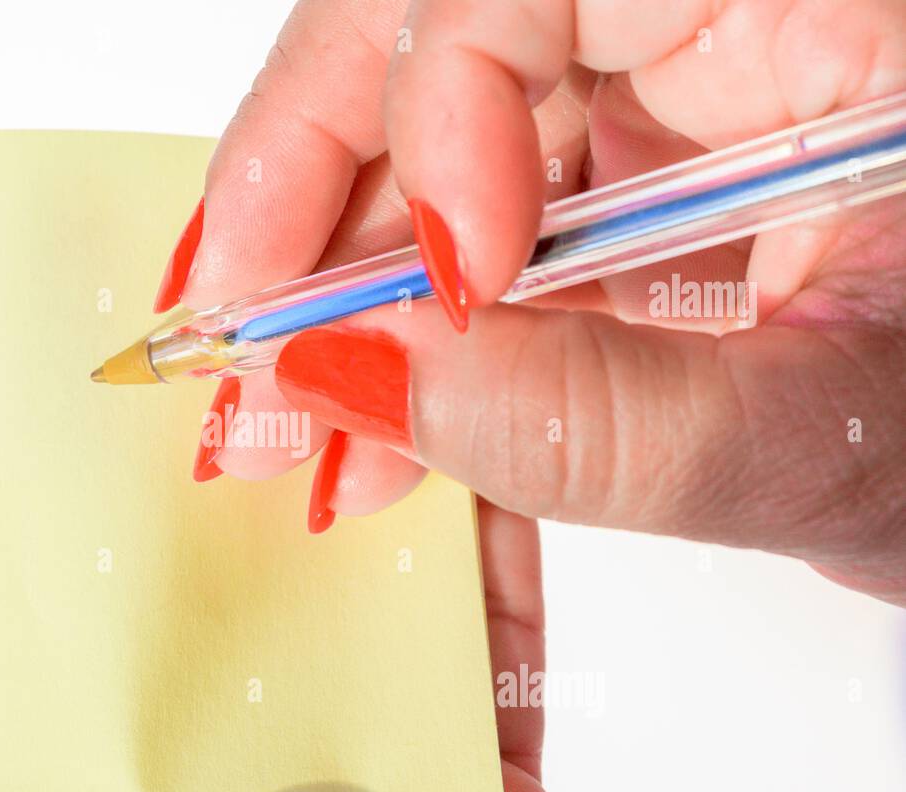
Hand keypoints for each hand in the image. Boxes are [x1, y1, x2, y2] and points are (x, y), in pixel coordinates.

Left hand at [0, 314, 565, 791]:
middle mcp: (190, 779)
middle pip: (155, 568)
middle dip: (134, 428)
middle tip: (107, 279)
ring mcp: (336, 778)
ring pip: (317, 574)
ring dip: (314, 446)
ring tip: (290, 306)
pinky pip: (481, 637)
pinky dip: (478, 532)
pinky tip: (452, 410)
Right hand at [170, 0, 905, 606]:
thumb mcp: (847, 445)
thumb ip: (611, 426)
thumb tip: (364, 381)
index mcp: (823, 4)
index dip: (435, 100)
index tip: (429, 287)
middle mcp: (726, 21)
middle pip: (436, 30)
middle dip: (314, 195)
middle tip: (247, 345)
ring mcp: (668, 97)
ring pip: (432, 132)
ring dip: (346, 289)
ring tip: (309, 435)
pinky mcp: (628, 181)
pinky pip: (473, 221)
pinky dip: (411, 331)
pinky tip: (379, 423)